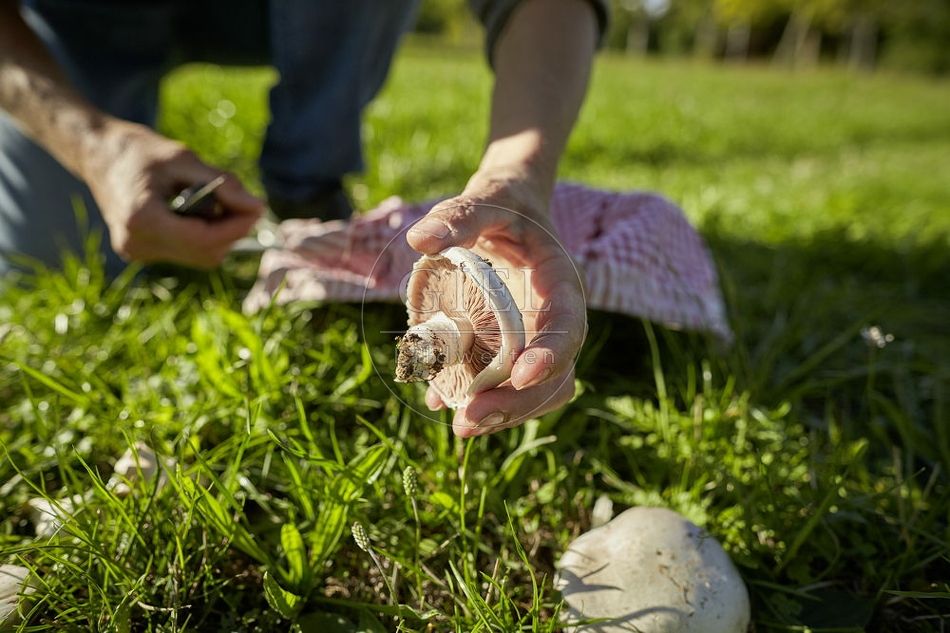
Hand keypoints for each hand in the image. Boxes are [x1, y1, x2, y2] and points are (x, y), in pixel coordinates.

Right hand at [84, 121, 263, 267]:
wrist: (98, 155)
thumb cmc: (139, 151)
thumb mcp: (183, 158)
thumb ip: (222, 184)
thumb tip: (257, 207)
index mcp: (141, 219)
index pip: (203, 239)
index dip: (237, 227)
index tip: (257, 207)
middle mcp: (137, 243)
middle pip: (205, 253)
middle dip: (231, 230)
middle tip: (242, 202)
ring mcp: (137, 252)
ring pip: (199, 257)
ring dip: (219, 234)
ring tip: (215, 202)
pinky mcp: (141, 253)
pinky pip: (187, 253)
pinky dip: (203, 235)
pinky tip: (197, 211)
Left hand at [406, 171, 586, 437]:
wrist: (506, 215)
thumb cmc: (501, 206)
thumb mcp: (484, 200)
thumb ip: (458, 216)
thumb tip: (419, 240)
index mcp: (562, 285)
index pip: (568, 327)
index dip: (551, 355)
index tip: (523, 375)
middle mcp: (556, 322)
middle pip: (556, 376)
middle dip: (517, 404)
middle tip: (469, 420)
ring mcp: (537, 342)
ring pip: (536, 394)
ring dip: (503, 415)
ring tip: (460, 425)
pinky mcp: (513, 354)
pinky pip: (507, 389)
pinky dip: (480, 402)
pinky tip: (441, 403)